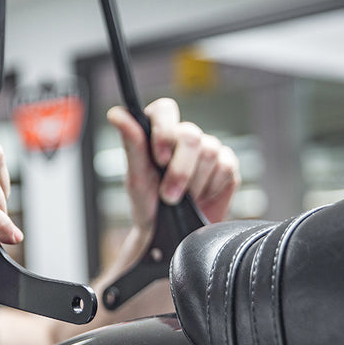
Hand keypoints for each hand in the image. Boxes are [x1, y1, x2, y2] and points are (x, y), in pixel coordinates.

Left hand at [107, 97, 239, 226]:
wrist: (168, 235)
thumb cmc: (148, 204)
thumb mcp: (135, 178)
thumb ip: (131, 144)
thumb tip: (116, 114)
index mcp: (158, 132)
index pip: (165, 109)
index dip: (165, 131)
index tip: (160, 159)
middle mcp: (184, 137)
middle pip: (191, 135)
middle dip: (179, 171)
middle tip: (168, 196)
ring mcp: (208, 149)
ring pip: (209, 152)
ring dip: (193, 184)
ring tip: (182, 199)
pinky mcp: (226, 165)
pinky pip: (225, 167)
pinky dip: (210, 188)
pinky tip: (201, 197)